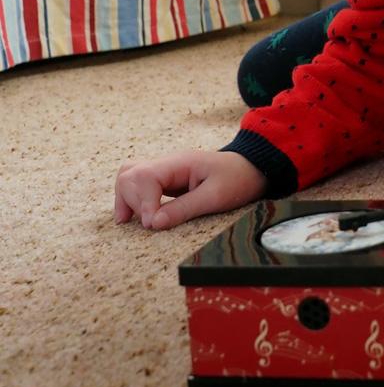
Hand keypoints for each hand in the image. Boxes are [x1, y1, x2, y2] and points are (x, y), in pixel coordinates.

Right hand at [114, 150, 267, 229]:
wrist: (254, 169)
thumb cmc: (239, 179)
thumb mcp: (215, 197)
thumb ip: (184, 209)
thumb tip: (152, 224)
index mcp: (180, 162)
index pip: (144, 176)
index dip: (143, 201)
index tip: (152, 223)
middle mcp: (169, 163)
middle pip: (129, 174)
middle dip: (131, 200)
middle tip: (146, 223)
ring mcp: (167, 170)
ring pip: (130, 177)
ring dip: (127, 199)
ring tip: (133, 221)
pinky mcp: (168, 180)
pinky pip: (141, 185)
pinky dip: (136, 199)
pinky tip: (140, 216)